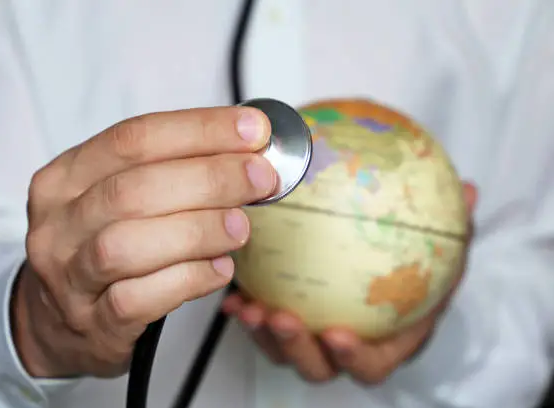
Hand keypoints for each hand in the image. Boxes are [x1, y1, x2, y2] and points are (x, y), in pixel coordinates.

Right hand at [12, 106, 275, 377]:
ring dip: (198, 230)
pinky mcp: (93, 323)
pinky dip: (189, 279)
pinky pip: (139, 298)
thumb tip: (247, 154)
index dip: (198, 130)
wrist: (58, 322)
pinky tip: (219, 269)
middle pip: (134, 189)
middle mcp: (59, 224)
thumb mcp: (116, 199)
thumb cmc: (101, 246)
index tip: (252, 129)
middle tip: (260, 178)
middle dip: (209, 178)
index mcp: (65, 178)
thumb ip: (170, 172)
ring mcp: (70, 277)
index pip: (133, 139)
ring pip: (130, 244)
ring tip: (240, 226)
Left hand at [223, 183, 477, 384]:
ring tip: (250, 305)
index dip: (353, 357)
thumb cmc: (412, 273)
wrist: (382, 271)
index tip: (338, 334)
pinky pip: (261, 321)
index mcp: (382, 341)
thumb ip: (454, 230)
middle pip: (317, 363)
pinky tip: (235, 291)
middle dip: (297, 347)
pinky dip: (246, 309)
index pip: (371, 363)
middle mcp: (342, 346)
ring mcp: (310, 337)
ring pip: (282, 347)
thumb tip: (471, 193)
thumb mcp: (437, 251)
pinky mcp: (283, 318)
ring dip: (263, 331)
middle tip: (284, 318)